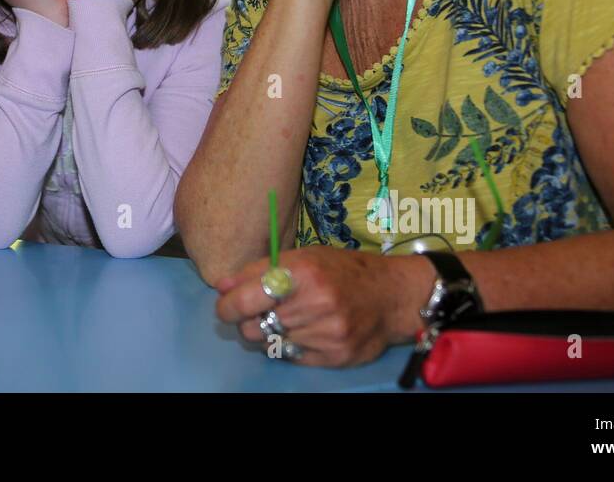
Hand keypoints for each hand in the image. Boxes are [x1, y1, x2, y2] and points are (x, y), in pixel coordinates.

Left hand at [214, 246, 410, 367]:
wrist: (392, 296)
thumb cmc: (342, 270)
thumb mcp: (302, 257)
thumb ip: (258, 270)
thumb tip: (221, 287)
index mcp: (302, 272)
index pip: (246, 298)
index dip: (227, 306)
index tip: (225, 306)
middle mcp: (314, 304)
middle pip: (253, 327)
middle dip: (248, 321)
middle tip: (260, 312)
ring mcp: (326, 333)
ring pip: (270, 344)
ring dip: (271, 333)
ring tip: (289, 319)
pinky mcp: (335, 356)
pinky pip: (292, 357)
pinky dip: (291, 346)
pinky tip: (306, 331)